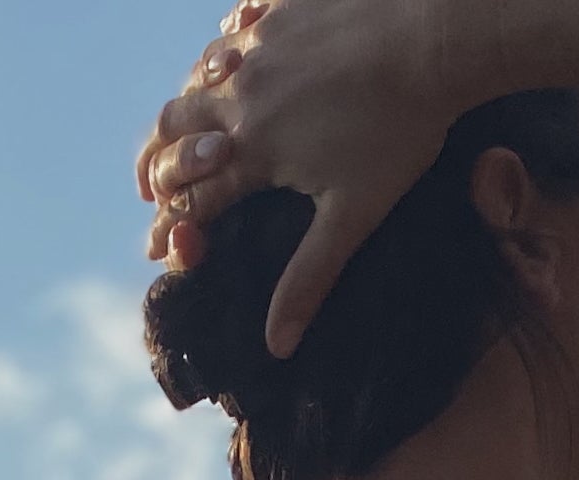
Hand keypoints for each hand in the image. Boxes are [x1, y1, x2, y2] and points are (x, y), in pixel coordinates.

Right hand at [135, 0, 469, 358]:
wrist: (430, 39)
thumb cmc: (397, 133)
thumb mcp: (352, 216)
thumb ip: (308, 278)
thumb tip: (276, 347)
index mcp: (251, 151)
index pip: (190, 195)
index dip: (170, 225)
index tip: (157, 248)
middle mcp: (241, 95)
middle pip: (173, 129)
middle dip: (156, 162)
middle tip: (149, 186)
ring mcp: (258, 46)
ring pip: (197, 77)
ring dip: (185, 106)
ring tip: (183, 128)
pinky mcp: (282, 9)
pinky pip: (236, 25)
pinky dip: (225, 47)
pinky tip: (230, 55)